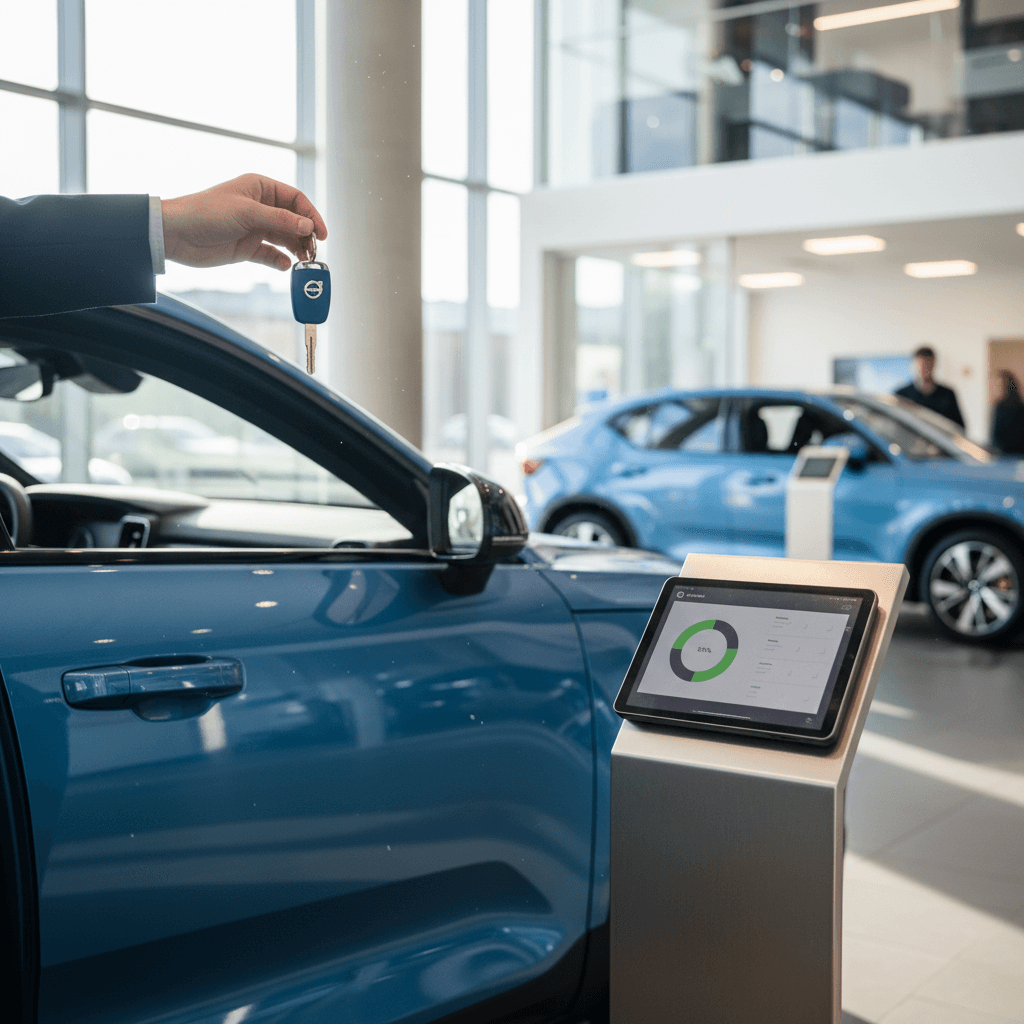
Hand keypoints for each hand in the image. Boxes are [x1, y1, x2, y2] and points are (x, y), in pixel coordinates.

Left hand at [161, 173, 327, 270]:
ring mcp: (255, 228)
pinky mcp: (247, 248)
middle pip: (294, 220)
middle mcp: (260, 207)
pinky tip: (285, 266)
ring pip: (285, 239)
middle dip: (306, 235)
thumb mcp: (246, 213)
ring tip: (304, 261)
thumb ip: (279, 220)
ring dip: (296, 249)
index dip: (311, 215)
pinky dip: (280, 261)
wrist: (176, 234)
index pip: (295, 199)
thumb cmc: (205, 212)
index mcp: (260, 188)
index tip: (320, 233)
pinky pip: (271, 255)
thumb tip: (308, 226)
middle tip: (313, 251)